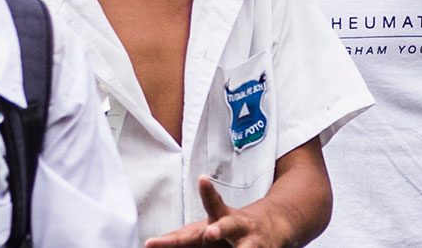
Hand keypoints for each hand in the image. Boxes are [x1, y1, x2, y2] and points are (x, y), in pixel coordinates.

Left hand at [143, 177, 289, 247]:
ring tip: (230, 245)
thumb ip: (177, 238)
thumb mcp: (203, 229)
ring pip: (247, 247)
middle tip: (210, 233)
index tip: (203, 179)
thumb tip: (148, 245)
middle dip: (220, 229)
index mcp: (220, 217)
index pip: (211, 203)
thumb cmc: (225, 230)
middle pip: (228, 224)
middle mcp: (237, 225)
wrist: (273, 225)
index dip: (206, 193)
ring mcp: (252, 240)